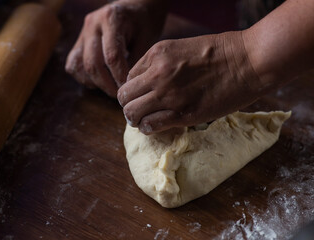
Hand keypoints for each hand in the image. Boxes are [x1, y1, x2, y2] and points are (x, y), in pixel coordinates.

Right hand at [65, 0, 167, 96]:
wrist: (134, 8)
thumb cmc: (143, 23)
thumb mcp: (146, 38)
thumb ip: (136, 61)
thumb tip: (128, 86)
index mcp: (111, 19)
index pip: (112, 55)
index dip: (119, 76)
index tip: (128, 87)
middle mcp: (92, 24)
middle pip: (92, 63)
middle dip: (106, 84)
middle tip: (119, 95)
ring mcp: (82, 33)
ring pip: (79, 66)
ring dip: (94, 83)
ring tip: (111, 89)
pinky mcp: (78, 42)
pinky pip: (73, 65)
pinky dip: (85, 78)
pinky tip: (100, 81)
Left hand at [118, 31, 263, 133]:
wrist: (249, 61)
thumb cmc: (221, 53)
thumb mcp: (182, 48)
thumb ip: (160, 63)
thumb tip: (147, 83)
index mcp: (157, 54)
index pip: (129, 77)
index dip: (134, 89)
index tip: (143, 95)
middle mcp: (157, 74)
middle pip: (125, 96)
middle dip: (129, 105)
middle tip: (138, 110)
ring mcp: (168, 95)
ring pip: (132, 113)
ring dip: (135, 119)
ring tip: (144, 120)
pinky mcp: (182, 114)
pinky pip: (150, 126)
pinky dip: (148, 128)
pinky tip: (154, 127)